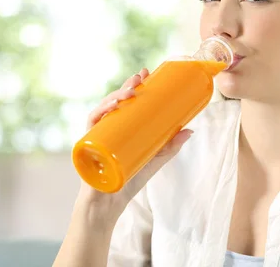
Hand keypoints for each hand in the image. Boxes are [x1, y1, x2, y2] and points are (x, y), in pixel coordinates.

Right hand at [76, 68, 192, 223]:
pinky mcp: (88, 145)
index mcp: (120, 128)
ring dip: (116, 96)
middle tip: (140, 78)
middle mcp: (107, 128)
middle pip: (114, 102)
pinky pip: (92, 124)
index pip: (125, 102)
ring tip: (131, 91)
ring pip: (103, 108)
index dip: (133, 85)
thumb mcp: (154, 160)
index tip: (146, 73)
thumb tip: (190, 129)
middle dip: (126, 86)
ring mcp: (97, 135)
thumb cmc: (129, 181)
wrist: (110, 205)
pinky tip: (112, 107)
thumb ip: (170, 146)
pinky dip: (101, 113)